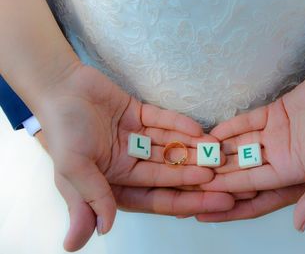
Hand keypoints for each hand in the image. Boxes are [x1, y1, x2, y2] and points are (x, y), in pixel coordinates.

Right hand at [34, 65, 234, 250]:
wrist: (58, 86)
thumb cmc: (62, 130)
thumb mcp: (73, 170)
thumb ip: (90, 200)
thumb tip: (101, 233)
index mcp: (116, 181)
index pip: (157, 197)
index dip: (187, 201)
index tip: (218, 203)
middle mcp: (130, 162)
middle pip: (171, 174)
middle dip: (199, 178)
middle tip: (231, 181)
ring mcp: (136, 138)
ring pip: (171, 147)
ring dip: (194, 151)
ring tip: (220, 154)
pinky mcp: (140, 115)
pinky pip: (164, 121)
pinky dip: (181, 125)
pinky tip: (201, 131)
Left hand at [199, 61, 304, 238]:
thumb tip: (302, 227)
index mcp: (293, 172)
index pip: (254, 187)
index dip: (229, 193)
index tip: (206, 199)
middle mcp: (281, 155)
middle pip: (242, 167)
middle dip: (218, 173)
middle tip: (191, 178)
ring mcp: (275, 134)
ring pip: (241, 145)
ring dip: (220, 149)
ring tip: (195, 155)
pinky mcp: (273, 113)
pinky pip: (247, 122)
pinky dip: (230, 127)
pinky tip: (211, 133)